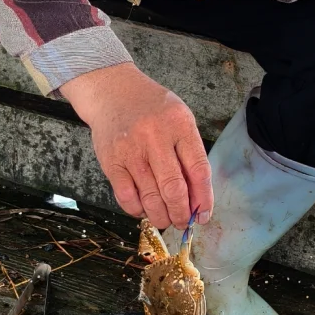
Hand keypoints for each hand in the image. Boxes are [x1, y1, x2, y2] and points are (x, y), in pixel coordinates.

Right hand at [60, 63, 211, 229]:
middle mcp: (156, 137)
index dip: (204, 198)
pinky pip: (126, 197)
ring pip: (150, 197)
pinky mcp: (111, 162)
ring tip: (166, 220)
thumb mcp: (179, 118)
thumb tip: (196, 197)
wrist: (112, 91)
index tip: (203, 215)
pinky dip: (137, 210)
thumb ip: (189, 152)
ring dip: (161, 216)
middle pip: (174, 189)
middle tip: (182, 222)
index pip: (199, 170)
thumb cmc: (151, 107)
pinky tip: (143, 210)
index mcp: (179, 125)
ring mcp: (131, 151)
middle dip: (181, 213)